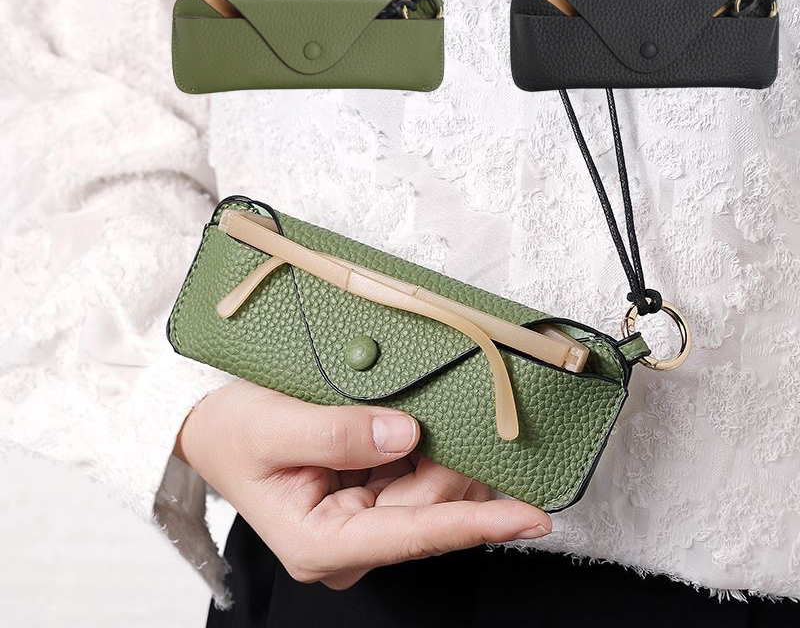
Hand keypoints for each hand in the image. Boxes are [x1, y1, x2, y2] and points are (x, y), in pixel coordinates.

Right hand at [174, 381, 550, 588]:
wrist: (211, 431)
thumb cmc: (232, 433)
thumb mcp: (272, 425)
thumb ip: (337, 432)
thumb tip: (406, 433)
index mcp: (321, 543)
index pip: (414, 535)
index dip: (477, 524)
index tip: (532, 517)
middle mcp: (349, 544)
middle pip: (431, 509)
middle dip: (448, 462)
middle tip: (434, 408)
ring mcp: (362, 525)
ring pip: (433, 494)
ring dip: (442, 454)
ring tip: (426, 415)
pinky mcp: (370, 502)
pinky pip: (419, 480)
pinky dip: (430, 451)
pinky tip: (424, 428)